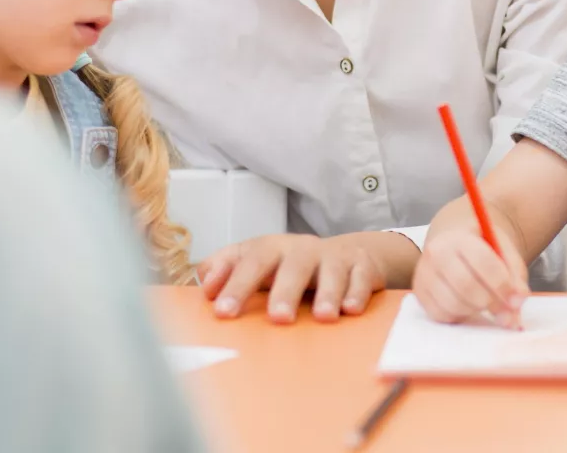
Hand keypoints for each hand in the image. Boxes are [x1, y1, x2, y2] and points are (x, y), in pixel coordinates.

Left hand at [198, 232, 395, 323]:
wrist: (349, 253)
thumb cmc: (292, 264)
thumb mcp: (258, 260)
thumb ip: (226, 267)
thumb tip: (204, 281)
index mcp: (273, 248)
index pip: (251, 261)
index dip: (236, 283)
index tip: (222, 311)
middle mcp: (303, 250)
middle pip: (293, 264)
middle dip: (285, 290)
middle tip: (278, 318)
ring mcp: (335, 257)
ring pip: (332, 271)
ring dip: (328, 293)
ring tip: (323, 316)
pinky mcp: (362, 267)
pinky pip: (361, 278)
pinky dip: (357, 293)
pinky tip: (351, 310)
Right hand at [413, 228, 528, 325]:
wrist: (454, 242)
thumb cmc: (481, 247)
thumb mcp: (502, 250)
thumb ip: (515, 274)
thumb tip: (518, 301)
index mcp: (459, 237)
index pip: (482, 261)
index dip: (503, 284)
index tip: (517, 299)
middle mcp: (436, 252)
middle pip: (466, 286)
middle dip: (491, 302)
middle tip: (504, 309)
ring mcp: (424, 273)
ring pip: (454, 304)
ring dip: (476, 310)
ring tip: (484, 301)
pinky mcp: (419, 293)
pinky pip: (442, 315)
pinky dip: (460, 316)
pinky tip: (467, 304)